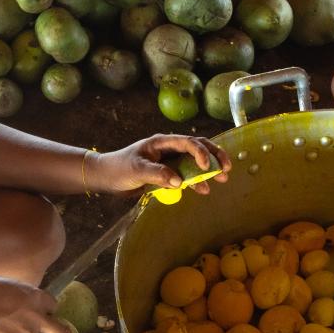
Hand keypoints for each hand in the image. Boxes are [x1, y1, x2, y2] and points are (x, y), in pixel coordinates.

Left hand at [91, 134, 231, 195]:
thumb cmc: (119, 168)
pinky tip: (203, 190)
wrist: (106, 178)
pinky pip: (186, 175)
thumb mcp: (137, 170)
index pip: (188, 142)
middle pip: (197, 147)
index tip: (207, 166)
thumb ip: (158, 174)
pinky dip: (195, 181)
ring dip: (208, 170)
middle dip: (214, 156)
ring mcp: (169, 160)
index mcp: (162, 142)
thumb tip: (180, 182)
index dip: (200, 152)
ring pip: (194, 162)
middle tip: (227, 168)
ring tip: (221, 180)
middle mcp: (168, 149)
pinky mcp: (167, 173)